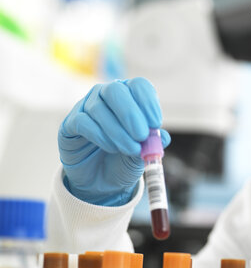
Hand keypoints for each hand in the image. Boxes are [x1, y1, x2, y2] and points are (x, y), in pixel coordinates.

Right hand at [58, 77, 170, 205]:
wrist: (101, 181)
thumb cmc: (124, 159)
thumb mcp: (143, 154)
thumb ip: (152, 144)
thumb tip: (163, 137)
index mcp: (130, 96)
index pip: (139, 86)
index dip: (148, 102)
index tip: (156, 123)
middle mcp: (107, 95)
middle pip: (116, 90)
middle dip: (131, 113)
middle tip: (141, 136)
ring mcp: (87, 107)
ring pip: (99, 108)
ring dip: (118, 131)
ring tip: (130, 149)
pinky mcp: (71, 123)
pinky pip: (83, 122)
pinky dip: (99, 136)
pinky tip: (111, 148)